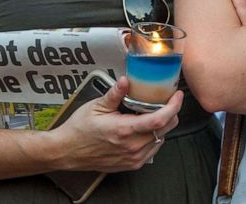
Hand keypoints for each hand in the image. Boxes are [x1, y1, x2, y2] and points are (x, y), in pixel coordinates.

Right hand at [52, 76, 181, 172]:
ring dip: (163, 126)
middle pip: (165, 129)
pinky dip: (155, 137)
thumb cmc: (80, 129)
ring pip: (161, 140)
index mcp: (124, 130)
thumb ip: (115, 94)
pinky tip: (145, 128)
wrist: (68, 151)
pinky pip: (152, 150)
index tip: (177, 96)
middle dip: (171, 113)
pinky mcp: (132, 164)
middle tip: (168, 100)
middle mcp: (132, 146)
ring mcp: (133, 158)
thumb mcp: (96, 106)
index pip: (159, 120)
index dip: (173, 106)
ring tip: (155, 113)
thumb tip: (126, 80)